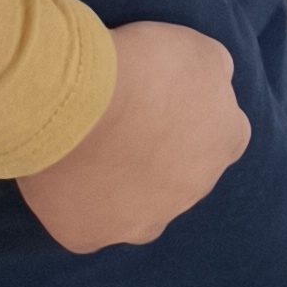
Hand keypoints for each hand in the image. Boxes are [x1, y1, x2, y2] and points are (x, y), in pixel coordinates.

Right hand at [19, 19, 250, 252]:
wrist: (79, 100)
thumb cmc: (143, 66)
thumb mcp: (200, 50)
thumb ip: (213, 72)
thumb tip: (214, 82)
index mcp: (227, 143)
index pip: (220, 134)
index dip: (186, 117)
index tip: (156, 100)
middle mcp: (193, 193)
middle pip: (177, 177)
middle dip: (154, 156)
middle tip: (118, 125)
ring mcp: (142, 221)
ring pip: (133, 208)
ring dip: (117, 186)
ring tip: (84, 150)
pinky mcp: (90, 236)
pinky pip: (84, 225)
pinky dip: (73, 205)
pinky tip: (60, 176)